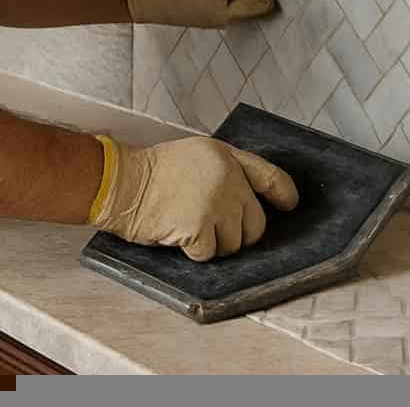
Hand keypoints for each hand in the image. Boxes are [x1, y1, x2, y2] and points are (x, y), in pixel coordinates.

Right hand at [88, 135, 299, 260]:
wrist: (121, 182)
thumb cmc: (152, 172)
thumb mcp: (195, 155)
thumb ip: (224, 172)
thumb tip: (246, 203)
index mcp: (226, 157)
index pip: (271, 177)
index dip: (284, 195)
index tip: (288, 205)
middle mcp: (227, 178)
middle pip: (255, 224)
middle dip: (237, 233)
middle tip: (210, 227)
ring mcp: (215, 203)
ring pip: (234, 244)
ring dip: (213, 243)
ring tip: (187, 225)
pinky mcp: (200, 226)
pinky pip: (209, 253)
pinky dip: (193, 251)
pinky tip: (176, 233)